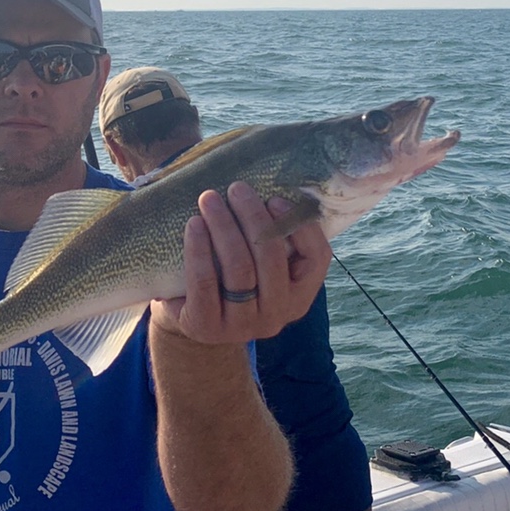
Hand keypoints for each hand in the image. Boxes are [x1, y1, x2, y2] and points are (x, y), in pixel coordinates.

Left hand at [150, 181, 331, 345]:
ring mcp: (242, 325)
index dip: (300, 225)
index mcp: (299, 296)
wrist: (192, 318)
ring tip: (209, 198)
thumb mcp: (261, 264)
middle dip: (254, 216)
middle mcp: (277, 315)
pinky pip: (205, 282)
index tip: (275, 198)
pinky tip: (194, 224)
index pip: (317, 258)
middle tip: (237, 188)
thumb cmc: (231, 278)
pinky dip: (199, 248)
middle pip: (272, 258)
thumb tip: (282, 184)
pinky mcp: (207, 326)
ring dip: (224, 226)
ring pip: (239, 268)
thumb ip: (275, 237)